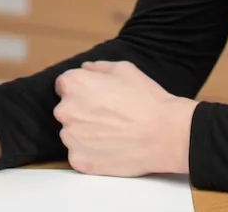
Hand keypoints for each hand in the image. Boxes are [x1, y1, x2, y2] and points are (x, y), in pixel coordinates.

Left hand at [53, 61, 196, 176]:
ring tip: (112, 131)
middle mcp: (65, 111)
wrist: (163, 134)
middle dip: (82, 109)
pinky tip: (111, 147)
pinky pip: (79, 153)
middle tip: (108, 113)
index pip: (64, 84)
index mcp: (74, 84)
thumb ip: (99, 67)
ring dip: (85, 131)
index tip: (96, 94)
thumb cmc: (145, 98)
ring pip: (72, 132)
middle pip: (67, 109)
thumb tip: (85, 69)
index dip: (82, 88)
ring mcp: (70, 139)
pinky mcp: (78, 161)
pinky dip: (91, 151)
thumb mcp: (125, 69)